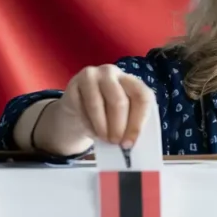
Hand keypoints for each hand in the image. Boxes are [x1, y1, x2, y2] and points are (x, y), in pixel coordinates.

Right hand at [33, 64, 153, 154]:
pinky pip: (81, 107)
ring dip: (101, 127)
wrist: (78, 108)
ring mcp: (91, 76)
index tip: (131, 142)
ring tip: (104, 140)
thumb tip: (130, 142)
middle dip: (118, 127)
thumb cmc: (106, 113)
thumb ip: (129, 124)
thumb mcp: (122, 115)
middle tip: (116, 143)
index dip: (138, 122)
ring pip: (98, 104)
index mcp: (131, 80)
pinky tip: (91, 131)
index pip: (142, 97)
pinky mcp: (74, 84)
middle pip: (119, 101)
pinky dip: (87, 124)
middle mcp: (112, 73)